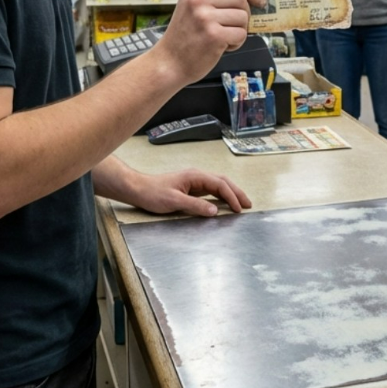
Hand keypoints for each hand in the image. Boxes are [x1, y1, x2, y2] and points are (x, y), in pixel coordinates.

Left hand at [129, 168, 252, 217]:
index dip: (232, 196)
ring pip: (218, 184)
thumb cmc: (154, 194)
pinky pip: (210, 190)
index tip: (239, 209)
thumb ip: (196, 206)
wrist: (139, 189)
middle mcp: (197, 176)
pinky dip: (221, 195)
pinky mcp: (190, 187)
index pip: (220, 185)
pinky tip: (224, 203)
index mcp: (195, 176)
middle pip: (223, 181)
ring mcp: (194, 181)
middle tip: (248, 204)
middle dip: (237, 192)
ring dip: (230, 193)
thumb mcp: (174, 202)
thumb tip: (215, 211)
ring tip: (241, 204)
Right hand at [154, 0, 259, 84]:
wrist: (168, 63)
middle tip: (234, 26)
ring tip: (223, 38)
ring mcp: (205, 17)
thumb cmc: (184, 38)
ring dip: (239, 30)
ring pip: (243, 17)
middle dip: (244, 14)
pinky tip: (222, 47)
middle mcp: (198, 0)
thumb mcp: (192, 8)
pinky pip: (241, 34)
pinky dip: (237, 43)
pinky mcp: (214, 35)